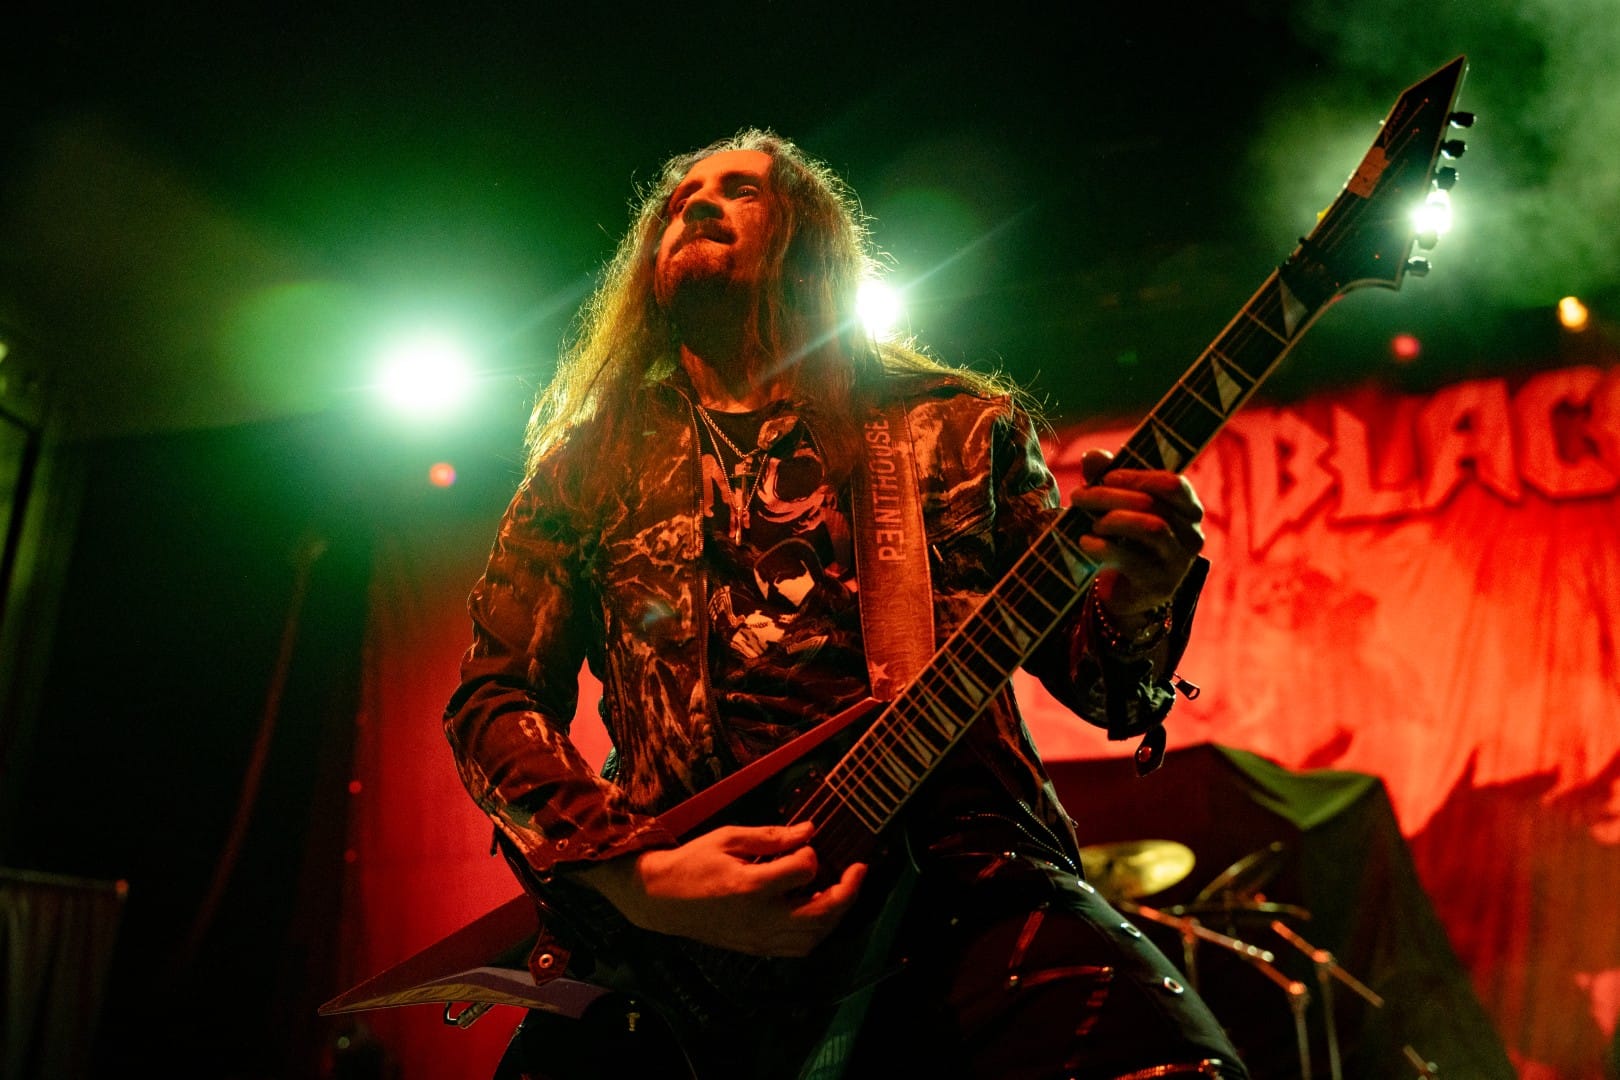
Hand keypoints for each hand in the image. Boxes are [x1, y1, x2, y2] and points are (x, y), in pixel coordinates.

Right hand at [575, 821, 865, 956]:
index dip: (810, 852)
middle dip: (848, 891)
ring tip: (842, 889)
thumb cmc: (693, 861)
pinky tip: (819, 911)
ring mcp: (759, 938)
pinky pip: (797, 948)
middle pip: (821, 913)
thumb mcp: (729, 837)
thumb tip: (810, 830)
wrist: (660, 898)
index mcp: (751, 885)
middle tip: (859, 869)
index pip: (804, 869)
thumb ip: (772, 836)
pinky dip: (817, 932)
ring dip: (836, 913)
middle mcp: (760, 917)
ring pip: (814, 936)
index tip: (803, 842)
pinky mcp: (756, 948)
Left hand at [1069, 449, 1204, 616]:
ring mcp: (1179, 563)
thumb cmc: (1123, 539)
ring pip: (1151, 527)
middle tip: (1079, 496)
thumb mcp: (1115, 505)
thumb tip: (1093, 455)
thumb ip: (1106, 477)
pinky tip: (1085, 542)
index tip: (1107, 477)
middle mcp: (1192, 535)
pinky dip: (1103, 547)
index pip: (1173, 484)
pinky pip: (1132, 559)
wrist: (1125, 592)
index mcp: (1188, 510)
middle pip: (1153, 503)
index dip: (1138, 476)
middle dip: (1111, 496)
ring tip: (1091, 523)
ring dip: (1112, 520)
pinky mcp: (1160, 585)